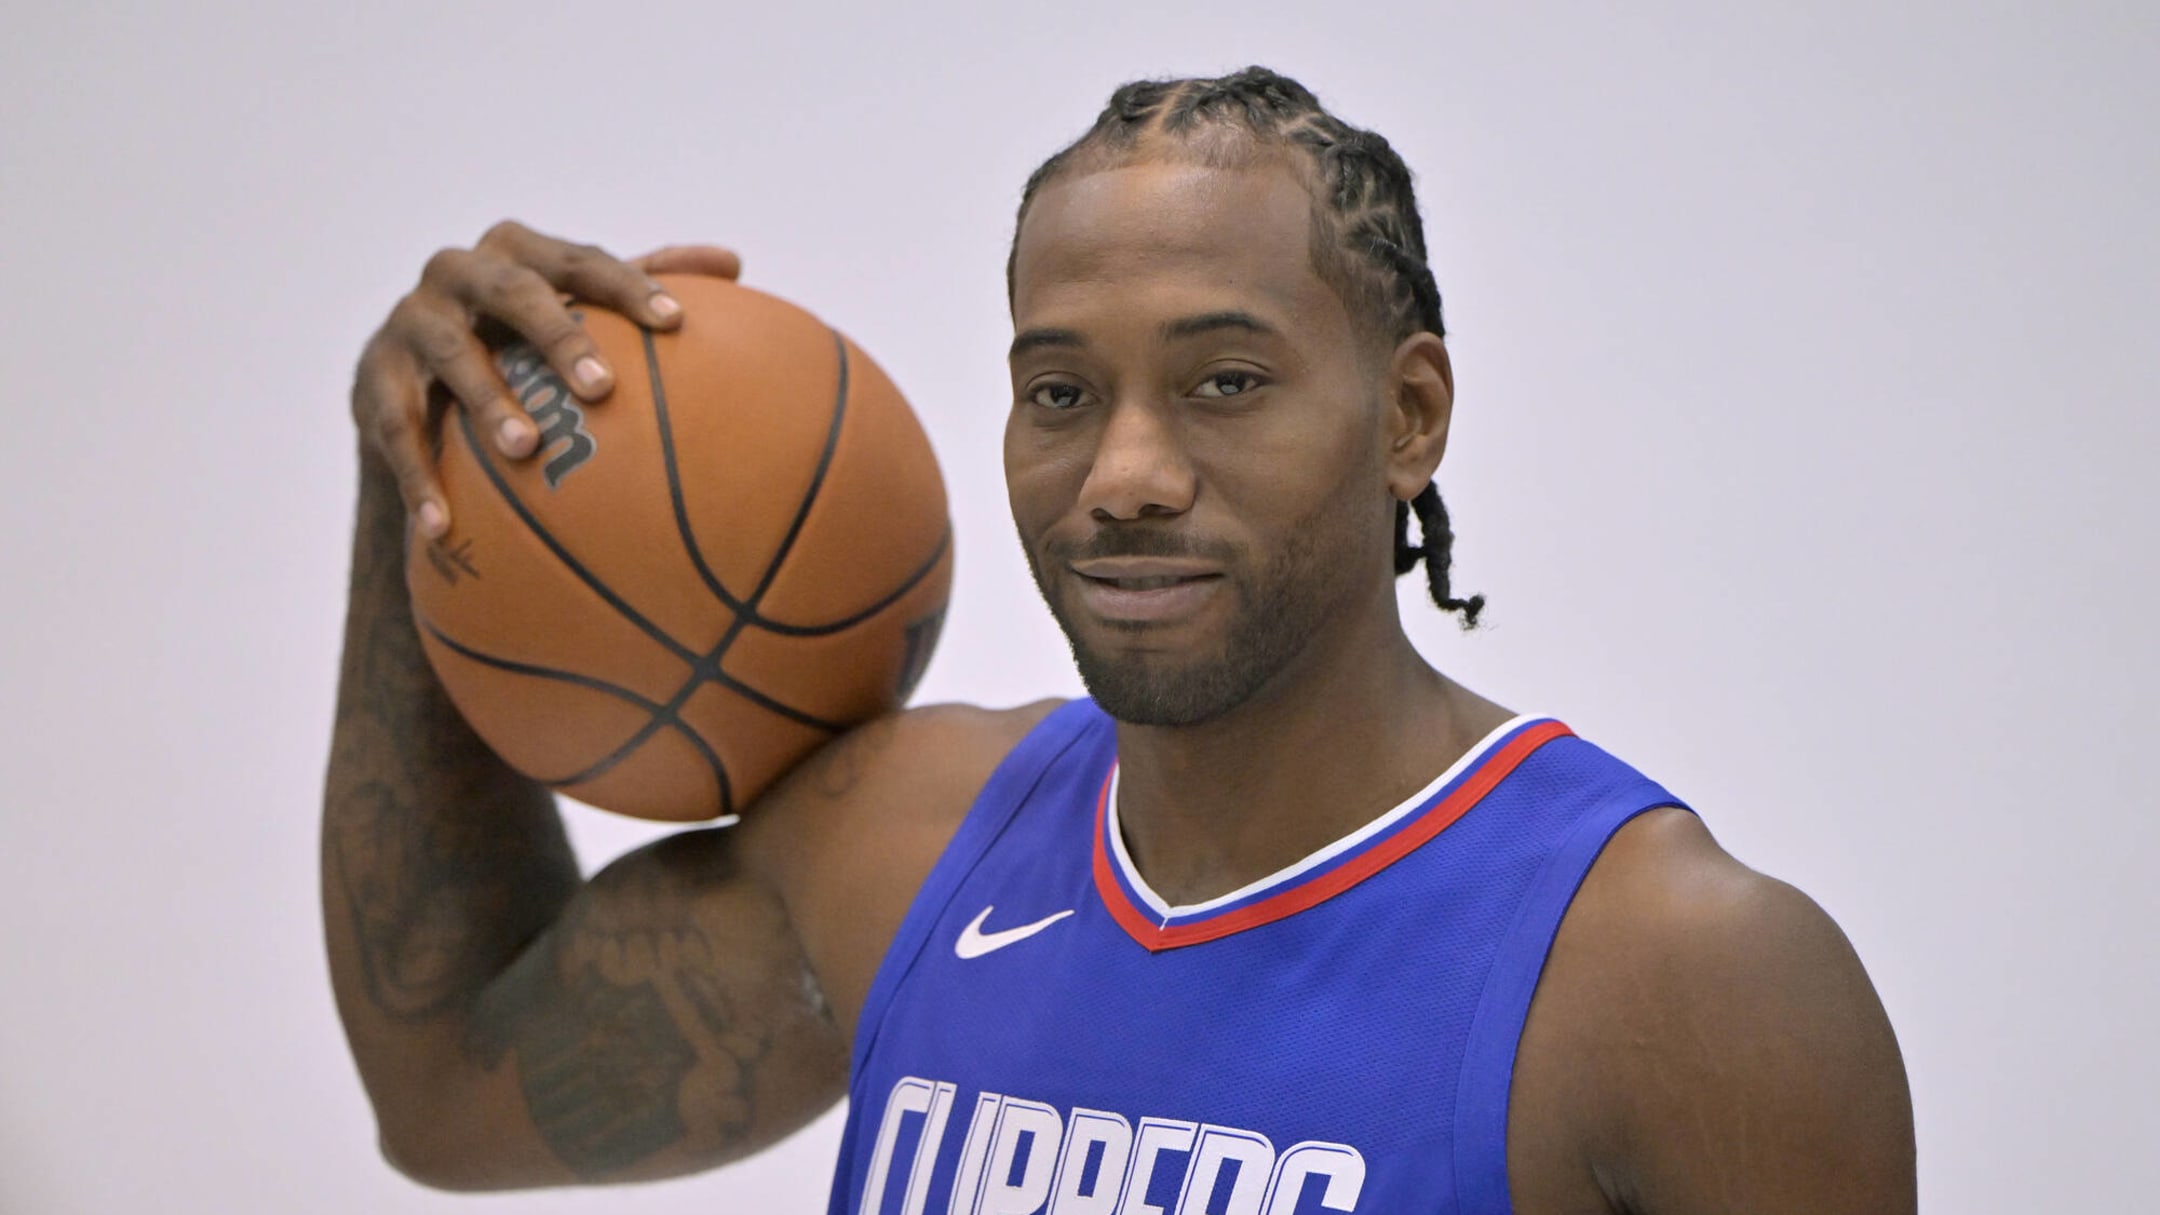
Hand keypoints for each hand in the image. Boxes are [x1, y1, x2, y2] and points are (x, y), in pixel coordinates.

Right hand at [351, 220, 741, 537]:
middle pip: (515, 292)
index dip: (629, 286)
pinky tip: (443, 524)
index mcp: (519, 251)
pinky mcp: (371, 376)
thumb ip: (645, 283)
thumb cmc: (521, 342)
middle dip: (558, 335)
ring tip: (525, 450)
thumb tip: (734, 262)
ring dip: (486, 401)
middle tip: (603, 389)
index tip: (676, 325)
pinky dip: (419, 477)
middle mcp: (458, 272)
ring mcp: (410, 322)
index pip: (583, 260)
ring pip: (452, 355)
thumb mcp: (578, 308)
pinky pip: (396, 430)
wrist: (414, 379)